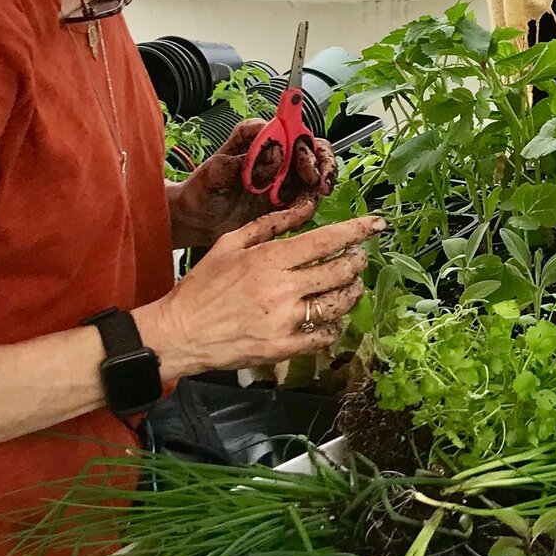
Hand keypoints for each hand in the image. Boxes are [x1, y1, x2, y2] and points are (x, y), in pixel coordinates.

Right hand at [136, 204, 380, 378]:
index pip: (326, 241)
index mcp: (269, 260)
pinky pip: (323, 336)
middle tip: (359, 258)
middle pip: (341, 272)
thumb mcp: (230, 244)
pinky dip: (333, 326)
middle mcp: (281, 289)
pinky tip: (329, 318)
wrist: (179, 333)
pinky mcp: (282, 348)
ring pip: (338, 304)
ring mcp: (284, 321)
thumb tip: (306, 207)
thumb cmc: (202, 287)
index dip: (357, 231)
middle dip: (357, 262)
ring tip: (350, 285)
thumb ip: (271, 224)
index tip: (376, 225)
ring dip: (351, 292)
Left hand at [169, 118, 335, 249]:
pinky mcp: (287, 197)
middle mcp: (274, 152)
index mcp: (256, 137)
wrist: (197, 222)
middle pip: (310, 146)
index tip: (301, 155)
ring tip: (307, 201)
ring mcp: (283, 175)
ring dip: (316, 187)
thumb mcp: (216, 171)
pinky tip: (298, 213)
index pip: (287, 127)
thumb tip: (276, 150)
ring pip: (316, 172)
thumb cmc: (201, 191)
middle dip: (319, 162)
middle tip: (316, 181)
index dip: (299, 139)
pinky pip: (308, 197)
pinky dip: (308, 205)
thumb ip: (246, 159)